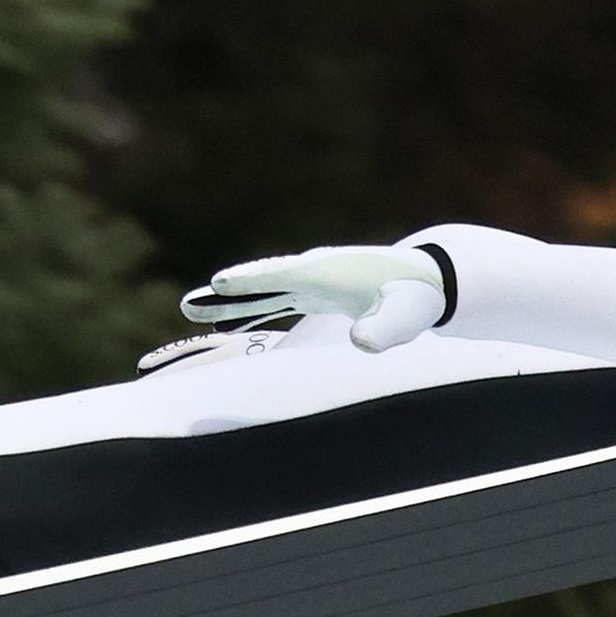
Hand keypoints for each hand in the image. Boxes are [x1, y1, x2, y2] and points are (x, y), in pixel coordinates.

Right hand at [176, 242, 448, 352]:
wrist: (427, 279)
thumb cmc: (416, 298)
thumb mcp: (405, 317)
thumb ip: (384, 331)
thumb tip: (362, 343)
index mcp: (328, 273)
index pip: (280, 276)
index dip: (250, 280)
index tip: (219, 283)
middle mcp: (313, 273)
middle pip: (260, 284)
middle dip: (225, 295)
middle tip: (188, 303)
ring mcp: (311, 282)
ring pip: (262, 293)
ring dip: (229, 303)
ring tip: (191, 309)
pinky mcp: (315, 293)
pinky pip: (274, 301)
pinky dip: (250, 309)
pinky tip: (227, 319)